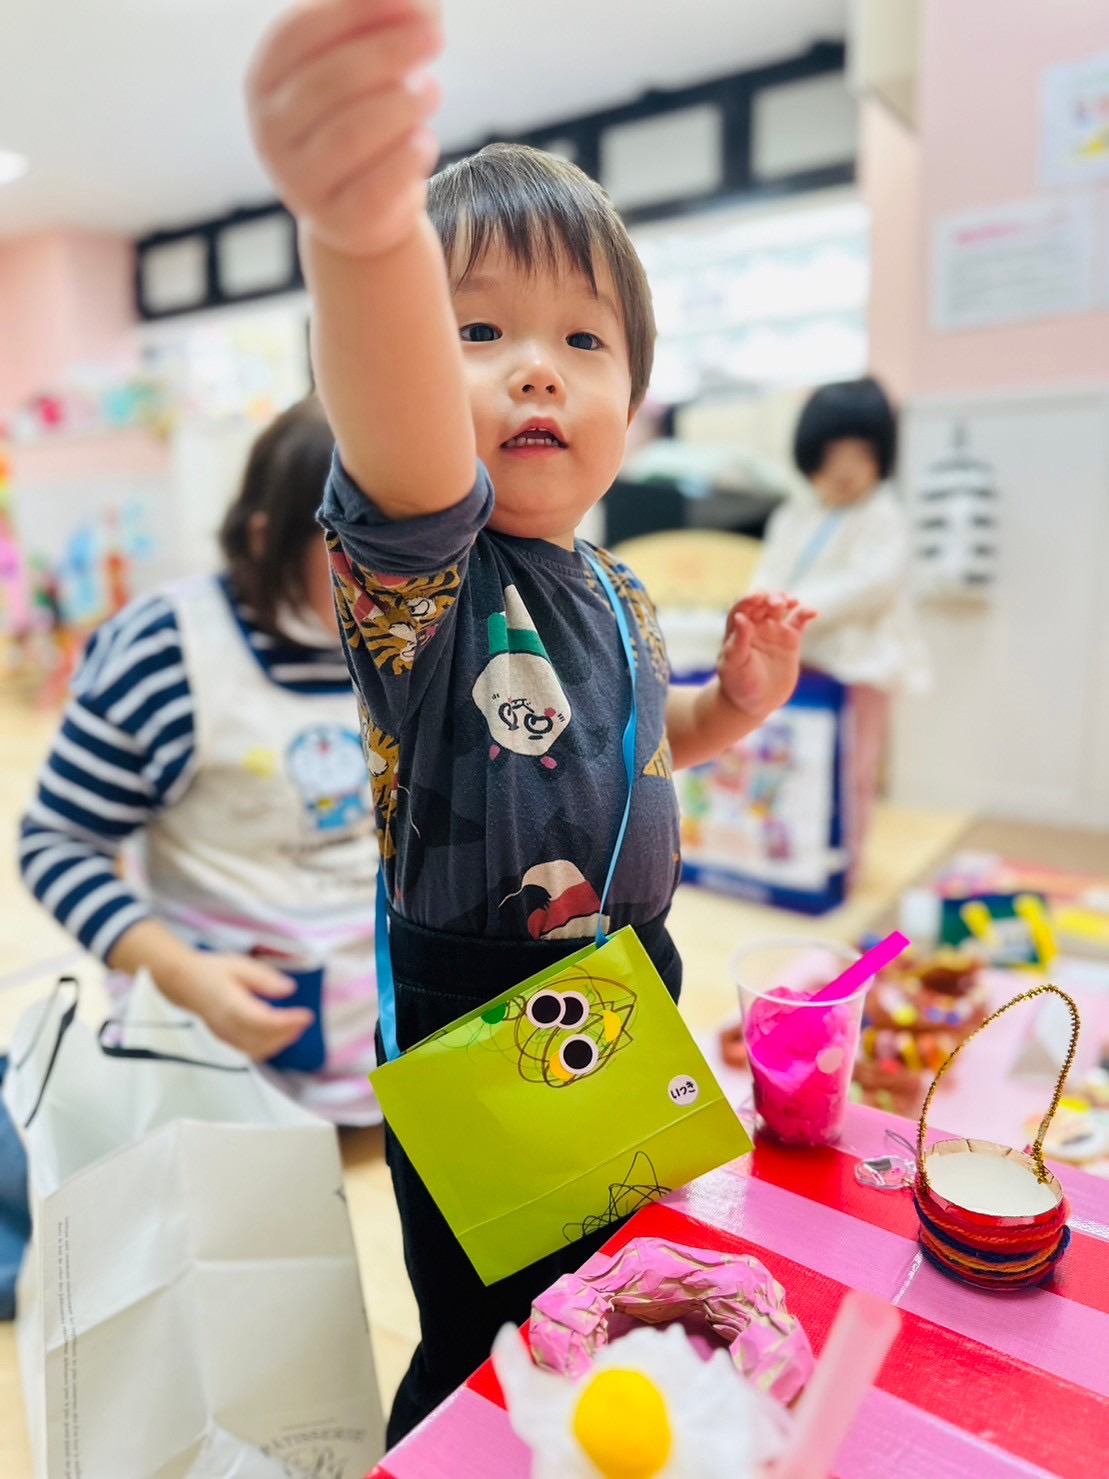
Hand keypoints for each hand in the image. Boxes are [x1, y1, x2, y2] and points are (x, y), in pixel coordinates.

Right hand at [172, 952, 314, 1060]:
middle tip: (304, 1020)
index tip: (306, 1015)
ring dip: (280, 1041)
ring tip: (296, 1028)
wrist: (186, 983)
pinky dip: (269, 1046)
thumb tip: (288, 989)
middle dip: (288, 1032)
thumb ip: (265, 978)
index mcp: (231, 1006)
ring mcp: (226, 1036)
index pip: (264, 1021)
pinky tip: (279, 1035)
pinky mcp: (227, 1040)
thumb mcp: (241, 966)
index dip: (288, 1021)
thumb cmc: (213, 972)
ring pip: (258, 1049)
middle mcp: (228, 1026)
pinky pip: (250, 1050)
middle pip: (263, 1039)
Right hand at [246, 0, 443, 258]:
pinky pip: (374, 187)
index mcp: (264, 81)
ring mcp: (299, 182)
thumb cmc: (359, 118)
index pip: (299, 34)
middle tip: (435, 37)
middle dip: (387, 52)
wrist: (358, 211)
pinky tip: (424, 140)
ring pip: (351, 134)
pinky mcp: (337, 221)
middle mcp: (270, 133)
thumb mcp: (360, 68)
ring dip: (401, 104)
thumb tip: (416, 2)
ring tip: (434, 90)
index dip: (353, 10)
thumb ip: (378, 26)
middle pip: (329, 82)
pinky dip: (406, 157)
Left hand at [716, 592, 815, 724]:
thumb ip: (738, 641)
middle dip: (769, 598)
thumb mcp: (734, 664)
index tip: (757, 599)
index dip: (749, 600)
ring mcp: (773, 630)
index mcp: (737, 629)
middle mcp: (755, 626)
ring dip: (784, 599)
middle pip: (762, 602)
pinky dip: (806, 613)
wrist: (755, 702)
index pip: (742, 607)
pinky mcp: (790, 639)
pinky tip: (813, 613)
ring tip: (791, 602)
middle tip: (776, 605)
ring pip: (780, 607)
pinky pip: (799, 620)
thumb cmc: (738, 684)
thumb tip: (741, 617)